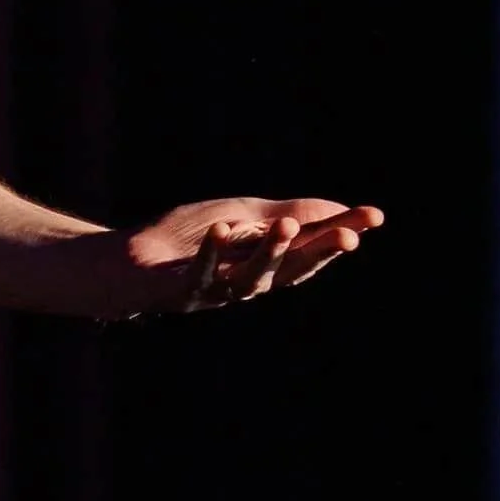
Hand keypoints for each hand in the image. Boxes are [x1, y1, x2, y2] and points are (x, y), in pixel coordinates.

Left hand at [122, 196, 383, 313]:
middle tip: (348, 236)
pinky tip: (224, 229)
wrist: (124, 263)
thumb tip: (339, 208)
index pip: (311, 248)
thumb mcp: (241, 215)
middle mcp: (248, 283)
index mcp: (267, 263)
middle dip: (320, 253)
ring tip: (285, 225)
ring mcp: (216, 291)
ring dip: (270, 252)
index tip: (375, 216)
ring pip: (252, 278)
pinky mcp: (183, 292)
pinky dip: (212, 251)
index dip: (341, 234)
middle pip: (292, 271)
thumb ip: (285, 214)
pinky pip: (201, 273)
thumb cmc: (184, 239)